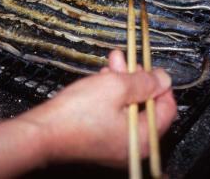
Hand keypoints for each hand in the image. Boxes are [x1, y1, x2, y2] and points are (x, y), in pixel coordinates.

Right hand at [19, 49, 177, 166]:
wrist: (41, 133)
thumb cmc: (75, 115)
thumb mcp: (116, 87)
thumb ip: (145, 82)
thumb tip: (163, 78)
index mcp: (143, 138)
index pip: (167, 109)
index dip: (161, 84)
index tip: (152, 69)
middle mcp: (134, 147)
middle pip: (147, 108)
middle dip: (137, 80)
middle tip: (127, 61)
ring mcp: (117, 147)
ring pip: (129, 109)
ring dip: (122, 85)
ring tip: (112, 65)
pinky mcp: (101, 142)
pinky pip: (115, 117)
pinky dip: (112, 98)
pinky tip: (102, 82)